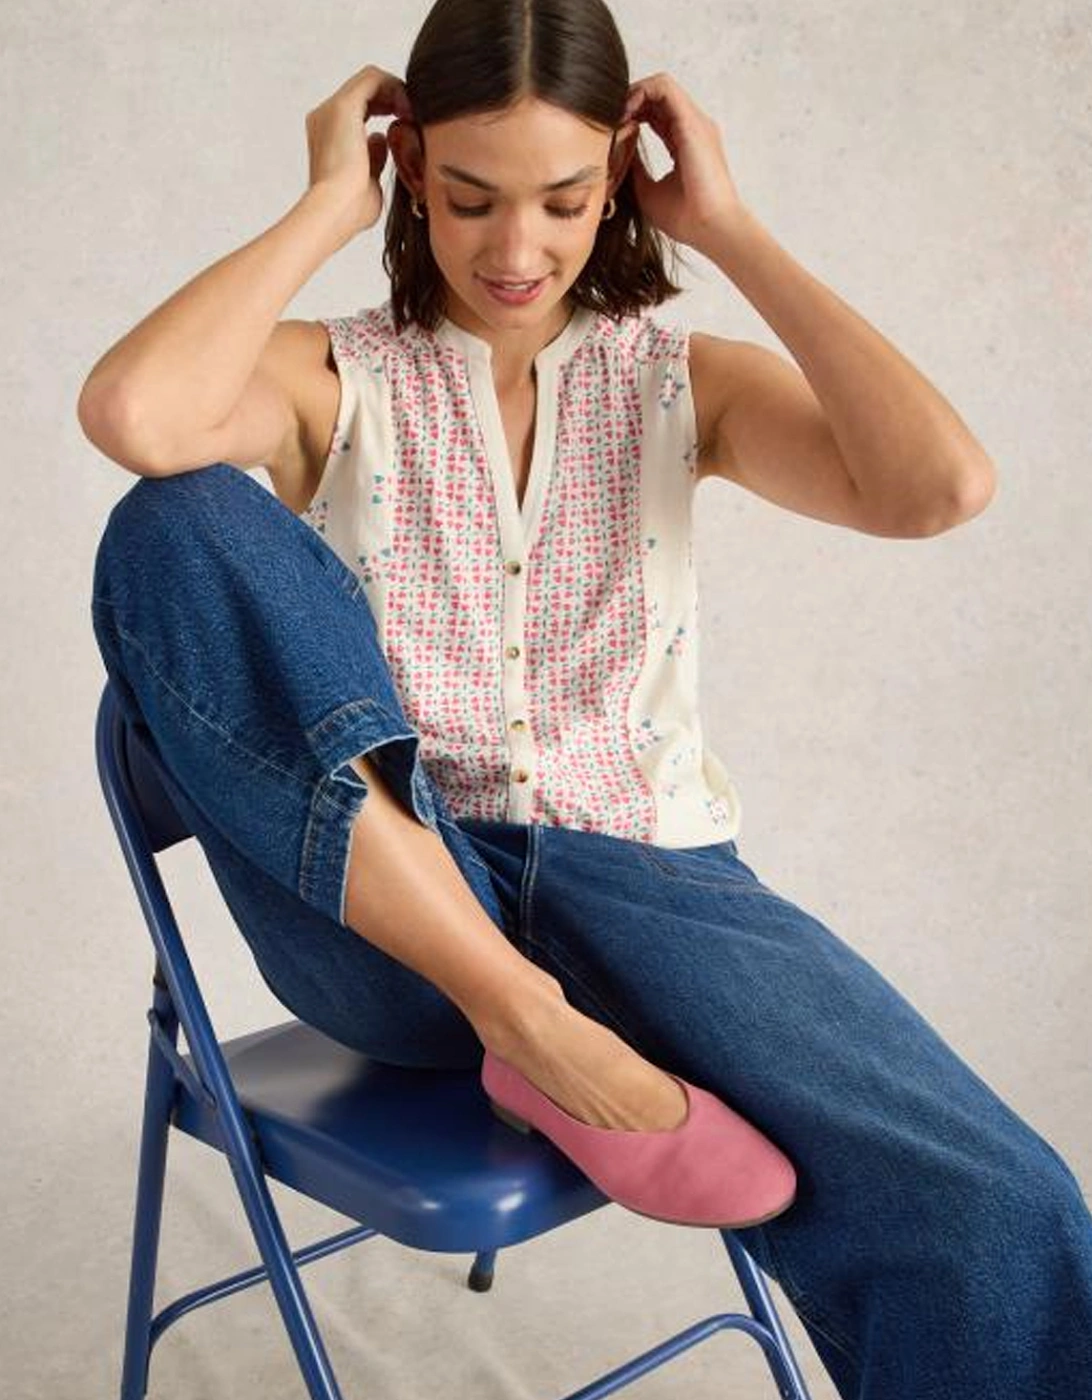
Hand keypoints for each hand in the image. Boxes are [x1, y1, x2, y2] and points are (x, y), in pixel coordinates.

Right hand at [305, 64, 415, 232]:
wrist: (334, 212)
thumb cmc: (350, 210)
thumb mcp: (368, 181)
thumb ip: (374, 158)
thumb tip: (381, 139)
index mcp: (327, 135)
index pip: (359, 107)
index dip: (386, 108)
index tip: (406, 125)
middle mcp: (325, 117)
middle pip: (365, 90)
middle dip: (393, 97)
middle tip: (413, 116)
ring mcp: (331, 110)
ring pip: (370, 80)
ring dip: (396, 91)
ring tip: (412, 114)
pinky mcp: (343, 107)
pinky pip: (373, 78)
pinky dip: (394, 88)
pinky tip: (407, 111)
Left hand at [618, 72, 745, 252]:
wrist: (710, 227)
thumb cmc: (685, 217)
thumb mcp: (647, 190)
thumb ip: (635, 167)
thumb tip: (617, 150)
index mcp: (685, 142)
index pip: (657, 113)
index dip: (632, 114)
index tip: (613, 131)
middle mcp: (692, 127)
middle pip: (657, 95)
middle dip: (630, 100)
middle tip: (610, 120)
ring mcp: (694, 122)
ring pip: (660, 85)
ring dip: (634, 93)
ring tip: (618, 115)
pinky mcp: (691, 121)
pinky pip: (664, 87)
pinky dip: (641, 92)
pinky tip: (627, 113)